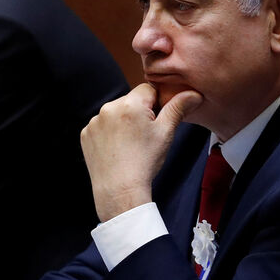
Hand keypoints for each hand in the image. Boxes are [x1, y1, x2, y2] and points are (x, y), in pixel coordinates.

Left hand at [80, 84, 202, 221]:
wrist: (120, 190)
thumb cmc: (145, 162)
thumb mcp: (165, 133)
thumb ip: (178, 108)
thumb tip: (194, 93)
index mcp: (130, 104)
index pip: (148, 89)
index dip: (157, 103)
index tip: (157, 121)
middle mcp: (109, 107)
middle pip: (131, 101)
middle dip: (139, 113)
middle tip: (144, 136)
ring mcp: (94, 121)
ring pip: (115, 113)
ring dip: (123, 122)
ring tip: (130, 145)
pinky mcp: (86, 134)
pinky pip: (101, 126)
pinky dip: (109, 133)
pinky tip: (117, 149)